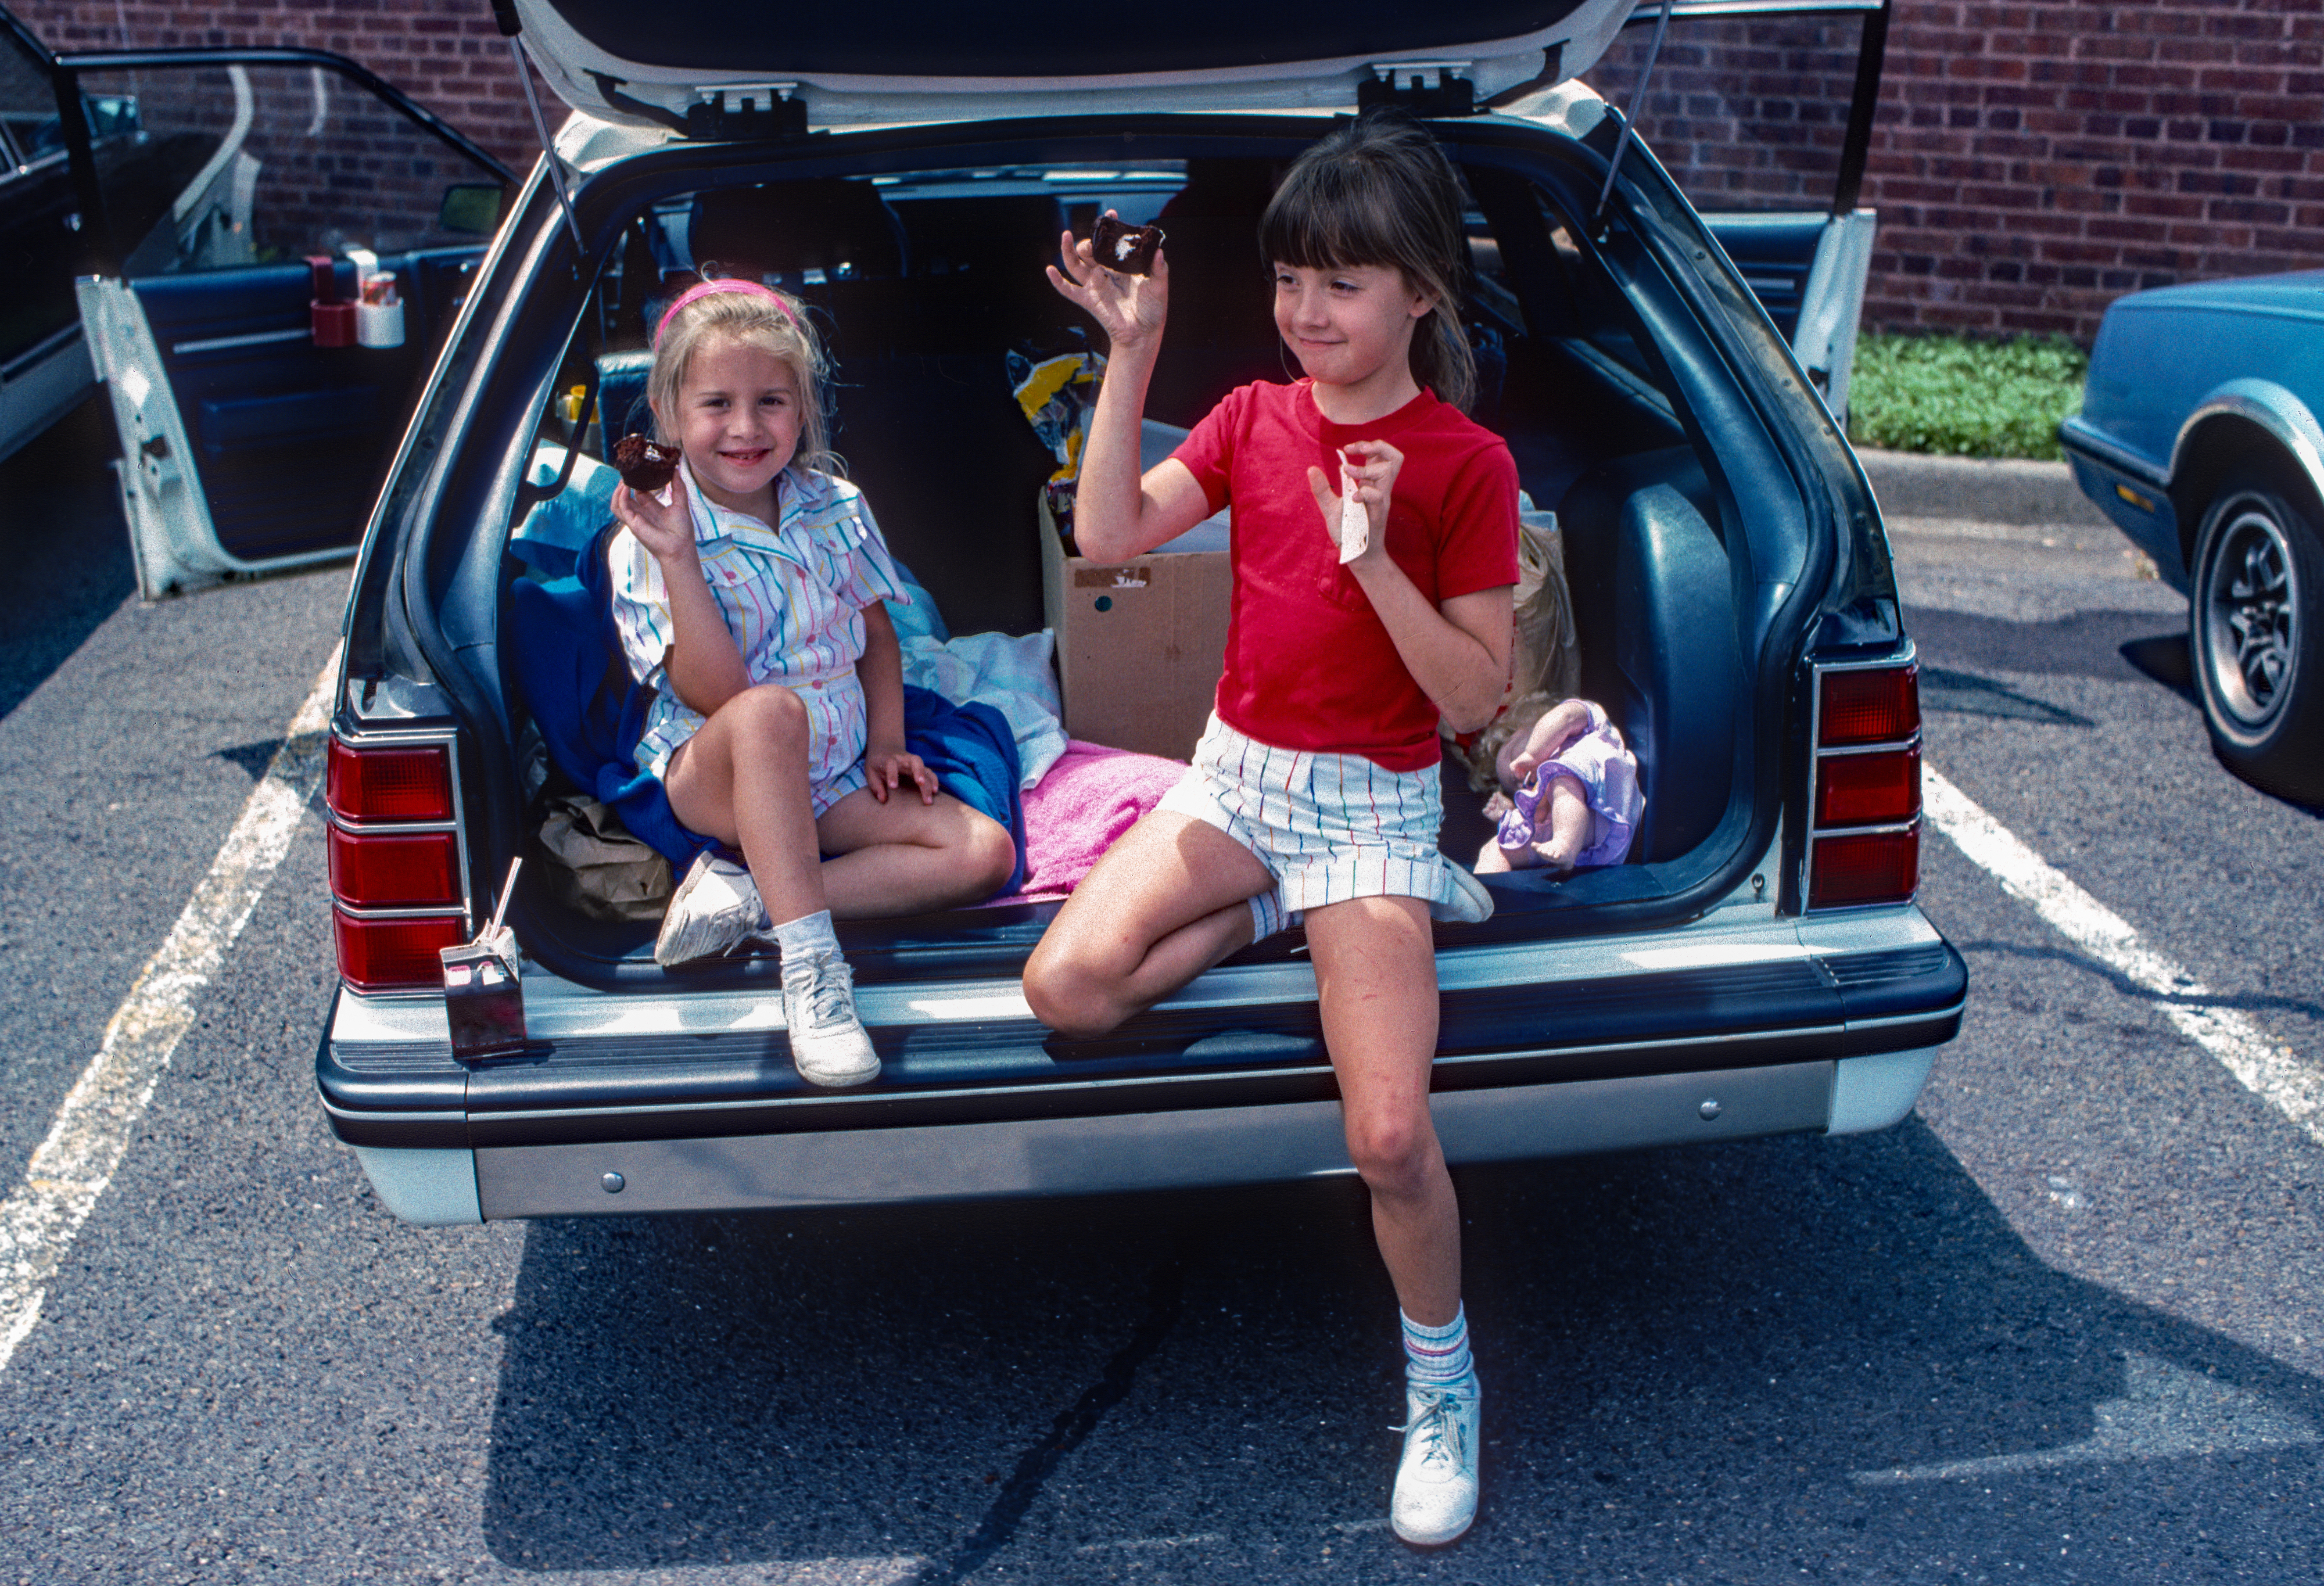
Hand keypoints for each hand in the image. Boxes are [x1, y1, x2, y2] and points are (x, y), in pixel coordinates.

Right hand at [612, 470, 695, 566]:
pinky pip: (620, 507)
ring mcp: (635, 518)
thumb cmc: (682, 530)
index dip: (637, 481)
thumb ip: (678, 487)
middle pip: (626, 496)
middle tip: (629, 471)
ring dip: (618, 490)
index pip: (639, 491)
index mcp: (652, 508)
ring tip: (624, 479)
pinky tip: (626, 487)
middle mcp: (642, 513)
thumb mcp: (681, 504)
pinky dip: (620, 496)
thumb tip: (676, 469)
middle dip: (624, 484)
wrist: (680, 548)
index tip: (640, 469)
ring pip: (617, 503)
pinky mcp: (632, 523)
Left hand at [865, 744, 938, 805]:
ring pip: (924, 767)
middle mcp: (903, 758)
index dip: (892, 774)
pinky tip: (936, 791)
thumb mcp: (870, 772)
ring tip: (932, 794)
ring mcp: (913, 762)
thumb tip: (883, 799)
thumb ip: (875, 786)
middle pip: (914, 761)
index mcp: (889, 759)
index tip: (893, 787)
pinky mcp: (920, 767)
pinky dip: (934, 780)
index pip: (891, 764)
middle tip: (921, 784)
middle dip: (919, 771)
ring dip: (929, 779)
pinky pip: (929, 771)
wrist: (885, 748)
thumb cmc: (877, 763)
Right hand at [1044, 212, 1168, 352]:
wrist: (1143, 334)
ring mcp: (1094, 286)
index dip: (1109, 228)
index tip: (1110, 215)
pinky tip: (1050, 270)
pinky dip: (1057, 281)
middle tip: (1095, 239)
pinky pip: (1068, 290)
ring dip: (1068, 250)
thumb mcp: (1159, 287)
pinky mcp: (1088, 300)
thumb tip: (1159, 251)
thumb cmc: (1152, 311)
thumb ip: (1159, 269)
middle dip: (1089, 242)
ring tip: (1066, 236)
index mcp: (1121, 267)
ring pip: (1075, 265)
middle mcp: (1106, 273)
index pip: (1111, 243)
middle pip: (1089, 252)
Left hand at [1305, 438, 1403, 570]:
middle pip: (1395, 457)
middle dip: (1377, 445)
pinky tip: (1351, 498)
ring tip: (1350, 472)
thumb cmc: (1347, 531)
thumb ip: (1322, 489)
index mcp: (1372, 484)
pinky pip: (1378, 496)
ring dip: (1367, 467)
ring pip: (1390, 471)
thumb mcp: (1330, 507)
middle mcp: (1380, 489)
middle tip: (1356, 450)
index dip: (1369, 445)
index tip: (1348, 448)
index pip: (1382, 454)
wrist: (1355, 555)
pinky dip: (1364, 492)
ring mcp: (1381, 501)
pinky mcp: (1378, 514)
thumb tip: (1311, 469)